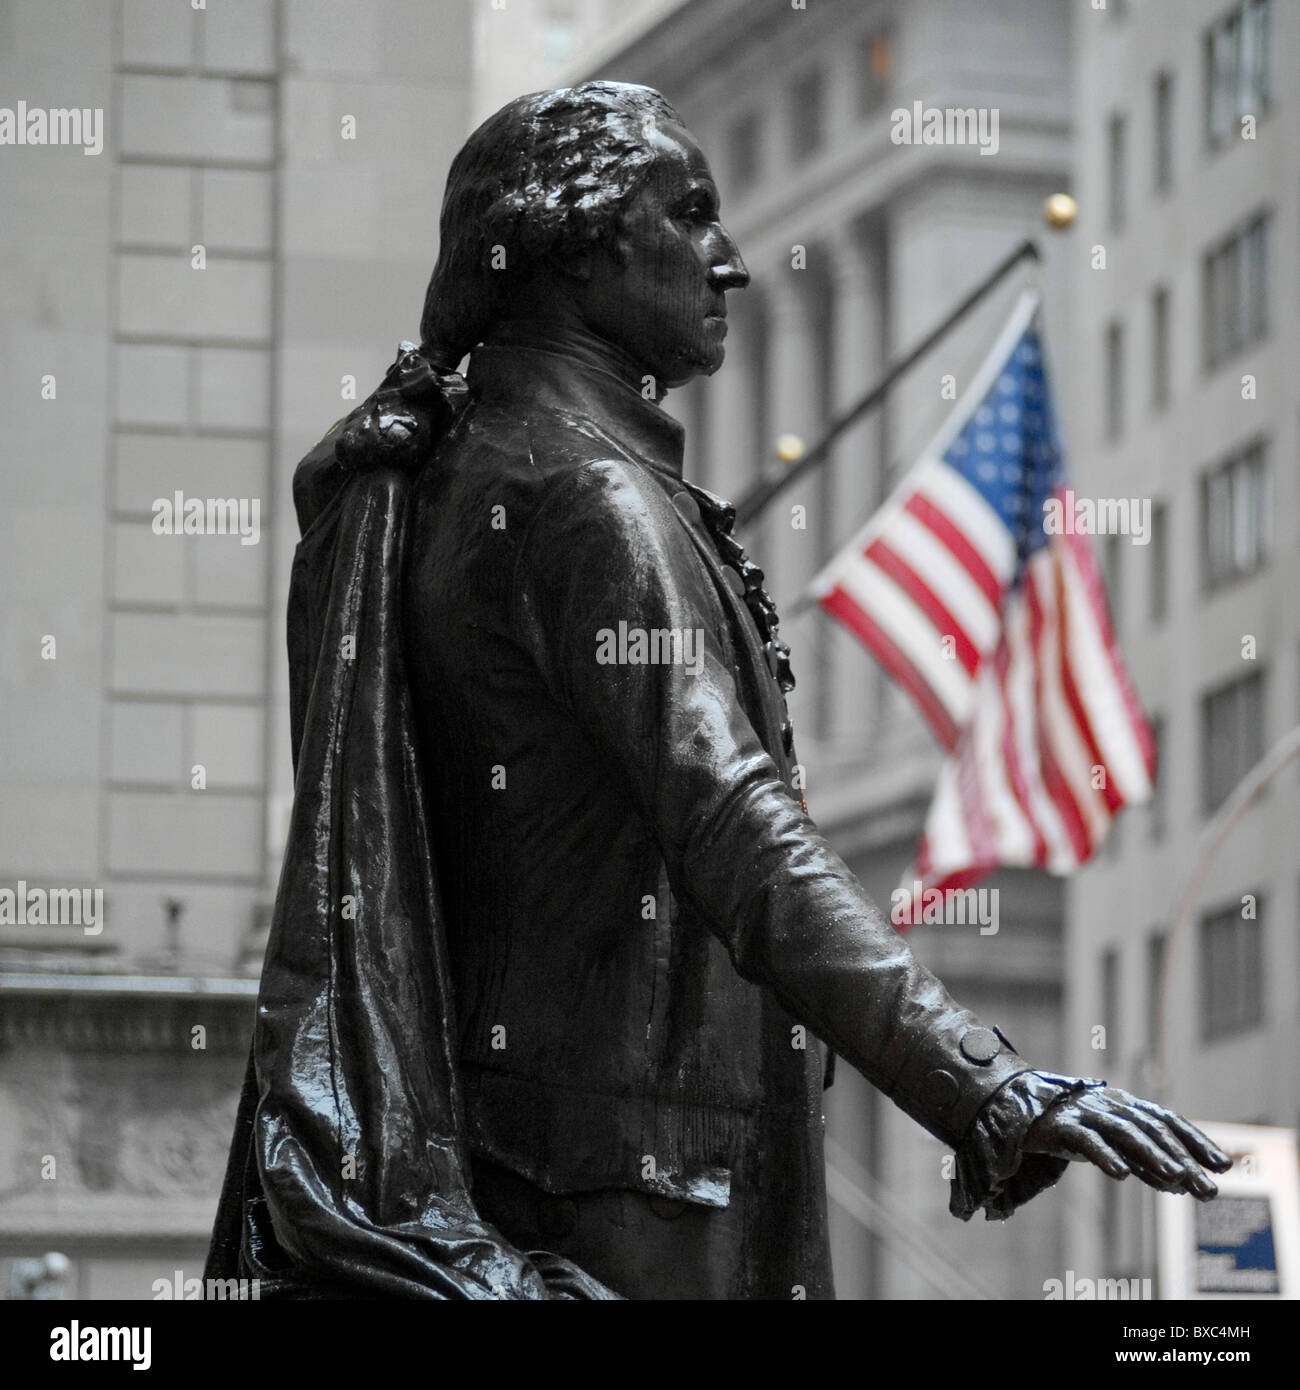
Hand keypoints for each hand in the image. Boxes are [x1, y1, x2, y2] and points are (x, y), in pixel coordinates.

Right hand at [1022, 1085, 1232, 1198]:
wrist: (1021, 1109)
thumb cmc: (1075, 1127)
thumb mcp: (1114, 1144)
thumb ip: (1145, 1162)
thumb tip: (1181, 1183)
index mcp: (1126, 1105)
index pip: (1168, 1120)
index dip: (1197, 1141)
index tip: (1224, 1165)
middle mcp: (1110, 1104)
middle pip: (1153, 1129)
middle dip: (1184, 1158)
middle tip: (1209, 1188)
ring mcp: (1086, 1112)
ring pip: (1125, 1132)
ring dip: (1153, 1155)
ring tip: (1176, 1178)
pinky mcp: (1062, 1125)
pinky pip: (1086, 1140)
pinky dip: (1105, 1155)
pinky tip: (1121, 1174)